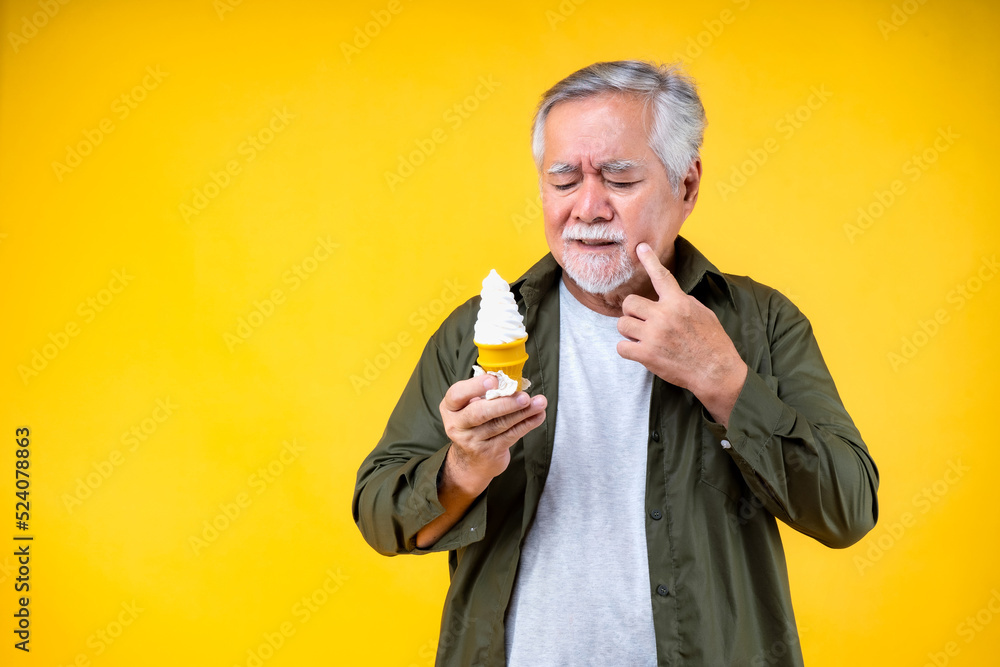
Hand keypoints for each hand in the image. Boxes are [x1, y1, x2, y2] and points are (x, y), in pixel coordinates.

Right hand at [439, 374, 547, 494]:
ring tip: (539, 403)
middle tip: (524, 397)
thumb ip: (483, 394)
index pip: (457, 394)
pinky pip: (511, 435)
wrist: (470, 462)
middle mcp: (457, 425)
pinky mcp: (489, 452)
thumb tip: (508, 380)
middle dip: (504, 404)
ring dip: (522, 412)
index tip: (494, 380)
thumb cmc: (473, 425)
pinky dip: (526, 424)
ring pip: (500, 424)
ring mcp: (472, 441)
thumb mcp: (468, 407)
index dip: (475, 386)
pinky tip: (538, 415)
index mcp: (450, 407)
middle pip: (480, 413)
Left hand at [616, 243, 746, 426]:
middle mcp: (664, 316)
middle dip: (633, 311)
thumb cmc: (713, 343)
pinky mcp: (647, 355)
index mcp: (679, 303)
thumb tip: (668, 297)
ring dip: (629, 331)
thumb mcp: (703, 314)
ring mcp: (654, 336)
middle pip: (630, 303)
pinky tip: (639, 351)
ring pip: (622, 324)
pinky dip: (627, 349)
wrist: (716, 372)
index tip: (641, 248)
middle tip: (642, 320)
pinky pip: (621, 347)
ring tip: (642, 337)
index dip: (650, 260)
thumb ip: (682, 303)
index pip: (661, 276)